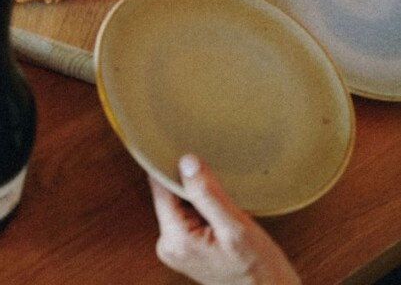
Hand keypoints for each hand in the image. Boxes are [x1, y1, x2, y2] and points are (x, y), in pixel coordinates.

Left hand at [149, 154, 300, 284]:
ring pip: (179, 201)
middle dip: (189, 181)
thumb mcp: (236, 228)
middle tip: (214, 176)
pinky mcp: (187, 247)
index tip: (187, 147)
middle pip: (168, 191)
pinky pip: (187, 213)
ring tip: (221, 198)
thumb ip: (208, 195)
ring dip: (197, 193)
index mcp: (174, 239)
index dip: (172, 163)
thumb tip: (186, 161)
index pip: (159, 185)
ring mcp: (177, 247)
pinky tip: (220, 209)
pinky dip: (202, 205)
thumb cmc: (258, 271)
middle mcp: (168, 243)